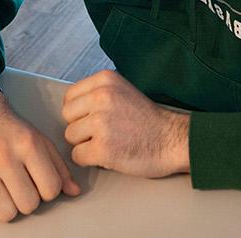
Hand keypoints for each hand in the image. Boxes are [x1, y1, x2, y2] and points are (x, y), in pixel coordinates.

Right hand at [0, 89, 79, 221]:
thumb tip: (74, 192)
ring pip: (5, 213)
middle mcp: (2, 155)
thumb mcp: (40, 141)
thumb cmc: (10, 130)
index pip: (50, 189)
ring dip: (6, 206)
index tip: (38, 182)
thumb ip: (59, 167)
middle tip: (19, 185)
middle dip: (27, 199)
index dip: (47, 190)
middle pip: (28, 205)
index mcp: (28, 144)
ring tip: (3, 189)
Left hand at [61, 70, 189, 178]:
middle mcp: (102, 97)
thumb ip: (98, 93)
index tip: (96, 118)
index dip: (80, 111)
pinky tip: (109, 155)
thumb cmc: (148, 121)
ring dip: (85, 144)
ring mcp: (101, 123)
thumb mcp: (123, 91)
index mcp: (106, 80)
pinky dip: (90, 160)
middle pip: (67, 116)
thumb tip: (70, 105)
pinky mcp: (103, 148)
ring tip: (109, 143)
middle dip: (80, 127)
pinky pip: (77, 156)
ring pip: (70, 136)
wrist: (173, 141)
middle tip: (103, 133)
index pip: (70, 96)